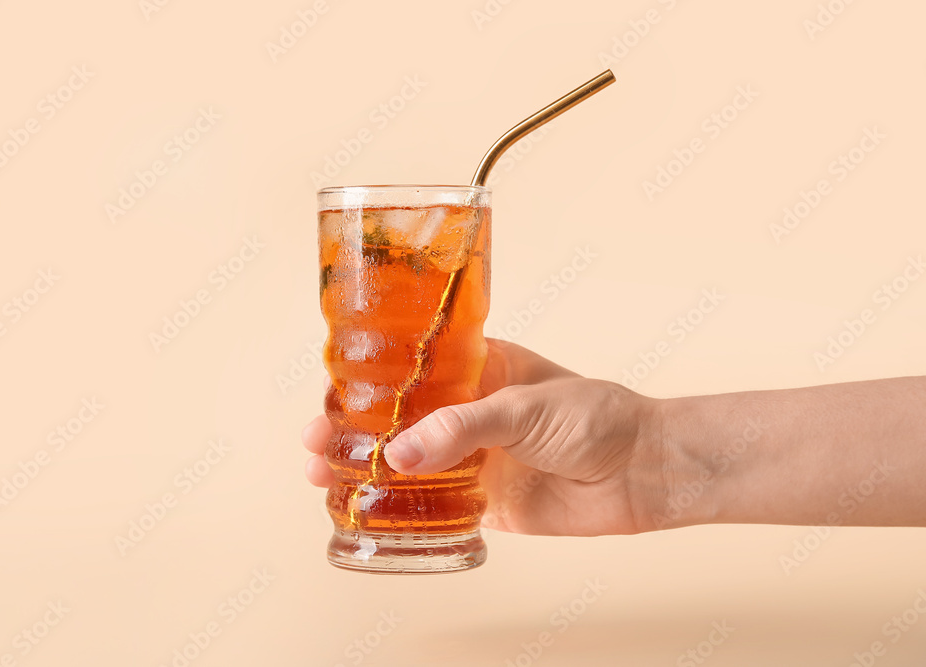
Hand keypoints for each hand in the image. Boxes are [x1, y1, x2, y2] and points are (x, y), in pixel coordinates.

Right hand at [302, 338, 663, 536]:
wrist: (644, 471)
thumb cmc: (599, 416)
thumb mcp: (525, 406)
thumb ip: (462, 427)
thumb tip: (398, 453)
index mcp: (479, 367)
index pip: (412, 366)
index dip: (368, 377)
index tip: (332, 388)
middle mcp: (470, 410)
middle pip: (398, 415)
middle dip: (353, 425)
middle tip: (315, 438)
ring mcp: (475, 455)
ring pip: (407, 460)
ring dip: (367, 466)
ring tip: (324, 473)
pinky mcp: (484, 498)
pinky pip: (434, 502)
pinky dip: (401, 506)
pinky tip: (368, 508)